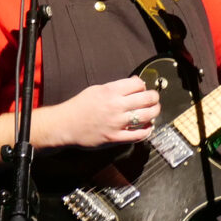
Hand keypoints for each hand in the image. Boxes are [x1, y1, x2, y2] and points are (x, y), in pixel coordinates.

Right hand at [35, 76, 160, 148]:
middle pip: (147, 98)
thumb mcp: (96, 89)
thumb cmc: (79, 106)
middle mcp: (116, 106)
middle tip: (154, 99)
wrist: (65, 125)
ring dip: (155, 112)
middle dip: (154, 97)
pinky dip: (147, 131)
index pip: (138, 84)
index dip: (143, 85)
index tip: (142, 88)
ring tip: (154, 111)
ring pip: (147, 116)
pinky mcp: (116, 137)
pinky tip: (148, 127)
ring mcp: (117, 122)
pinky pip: (139, 135)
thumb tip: (135, 83)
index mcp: (110, 91)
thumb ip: (116, 87)